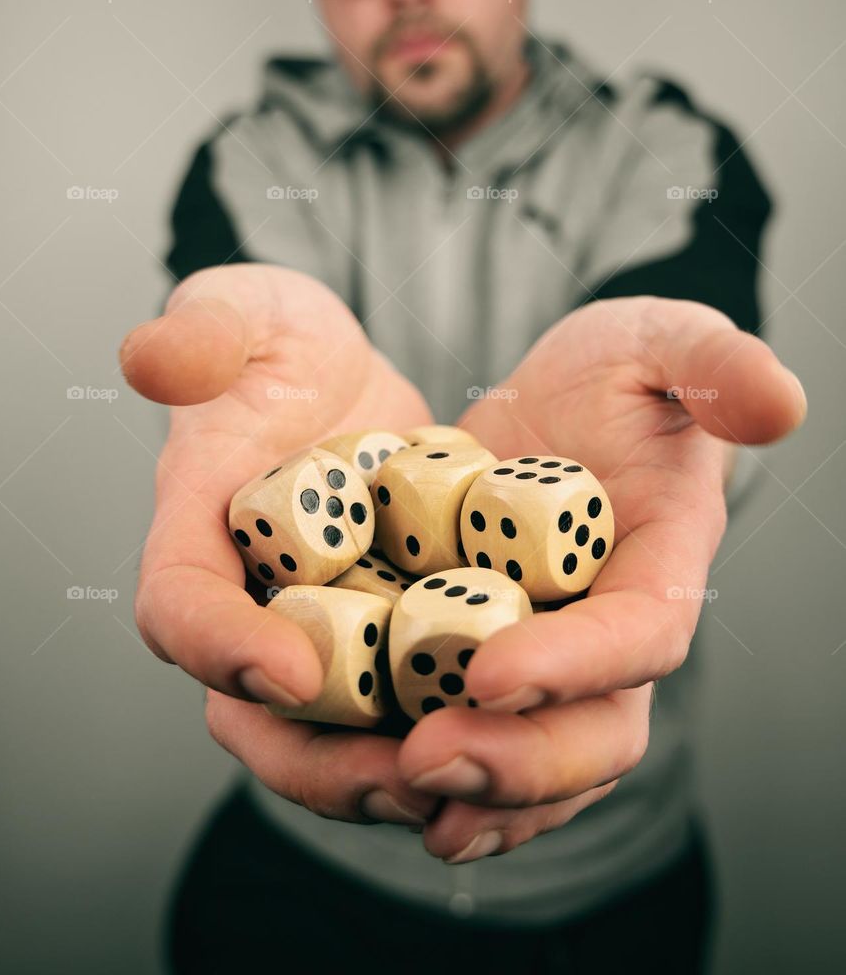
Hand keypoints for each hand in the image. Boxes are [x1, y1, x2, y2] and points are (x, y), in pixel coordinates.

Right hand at [121, 263, 437, 828]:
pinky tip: (520, 749)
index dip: (219, 645)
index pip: (179, 606)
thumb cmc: (279, 344)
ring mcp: (321, 635)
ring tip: (464, 782)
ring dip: (392, 775)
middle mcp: (253, 607)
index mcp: (198, 535)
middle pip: (259, 715)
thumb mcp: (248, 315)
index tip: (288, 665)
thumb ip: (206, 330)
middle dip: (320, 760)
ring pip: (338, 737)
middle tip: (396, 771)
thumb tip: (155, 356)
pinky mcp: (388, 642)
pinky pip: (409, 711)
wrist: (339, 379)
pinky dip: (454, 740)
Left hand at [398, 296, 806, 862]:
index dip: (576, 666)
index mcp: (660, 566)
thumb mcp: (659, 343)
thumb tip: (779, 402)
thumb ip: (714, 364)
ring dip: (465, 797)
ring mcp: (547, 662)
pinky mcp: (482, 663)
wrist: (557, 403)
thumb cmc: (618, 373)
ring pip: (533, 768)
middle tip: (427, 761)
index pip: (641, 637)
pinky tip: (360, 781)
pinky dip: (422, 777)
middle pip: (592, 735)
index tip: (492, 673)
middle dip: (517, 766)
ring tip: (384, 792)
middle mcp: (607, 635)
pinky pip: (470, 743)